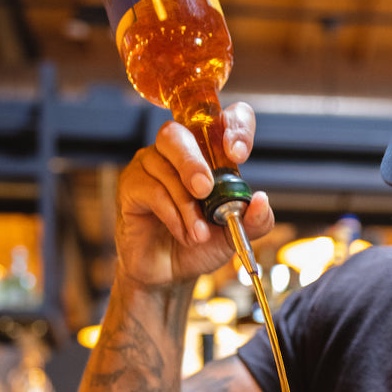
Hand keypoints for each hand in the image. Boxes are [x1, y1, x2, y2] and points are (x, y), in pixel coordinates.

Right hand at [115, 102, 274, 287]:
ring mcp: (150, 165)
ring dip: (186, 206)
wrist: (171, 272)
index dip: (233, 127)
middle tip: (205, 191)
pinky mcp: (130, 186)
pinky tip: (183, 234)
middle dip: (193, 162)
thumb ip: (255, 220)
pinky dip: (172, 215)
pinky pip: (151, 190)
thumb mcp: (236, 234)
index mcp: (209, 154)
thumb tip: (261, 199)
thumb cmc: (201, 243)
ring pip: (164, 167)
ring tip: (199, 235)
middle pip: (178, 133)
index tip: (238, 154)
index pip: (223, 119)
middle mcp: (177, 152)